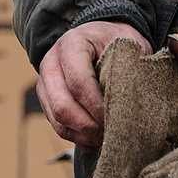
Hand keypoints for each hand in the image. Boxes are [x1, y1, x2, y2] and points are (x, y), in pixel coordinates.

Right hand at [36, 20, 149, 148]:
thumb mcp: (128, 46)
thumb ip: (129, 68)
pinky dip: (79, 138)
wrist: (101, 37)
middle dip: (89, 126)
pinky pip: (58, 127)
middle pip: (62, 106)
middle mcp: (52, 63)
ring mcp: (45, 83)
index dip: (98, 106)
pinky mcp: (47, 100)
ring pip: (58, 120)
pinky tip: (98, 140)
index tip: (118, 119)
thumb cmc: (118, 42)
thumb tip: (131, 104)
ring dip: (84, 136)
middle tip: (112, 135)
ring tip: (107, 140)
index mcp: (72, 44)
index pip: (79, 82)